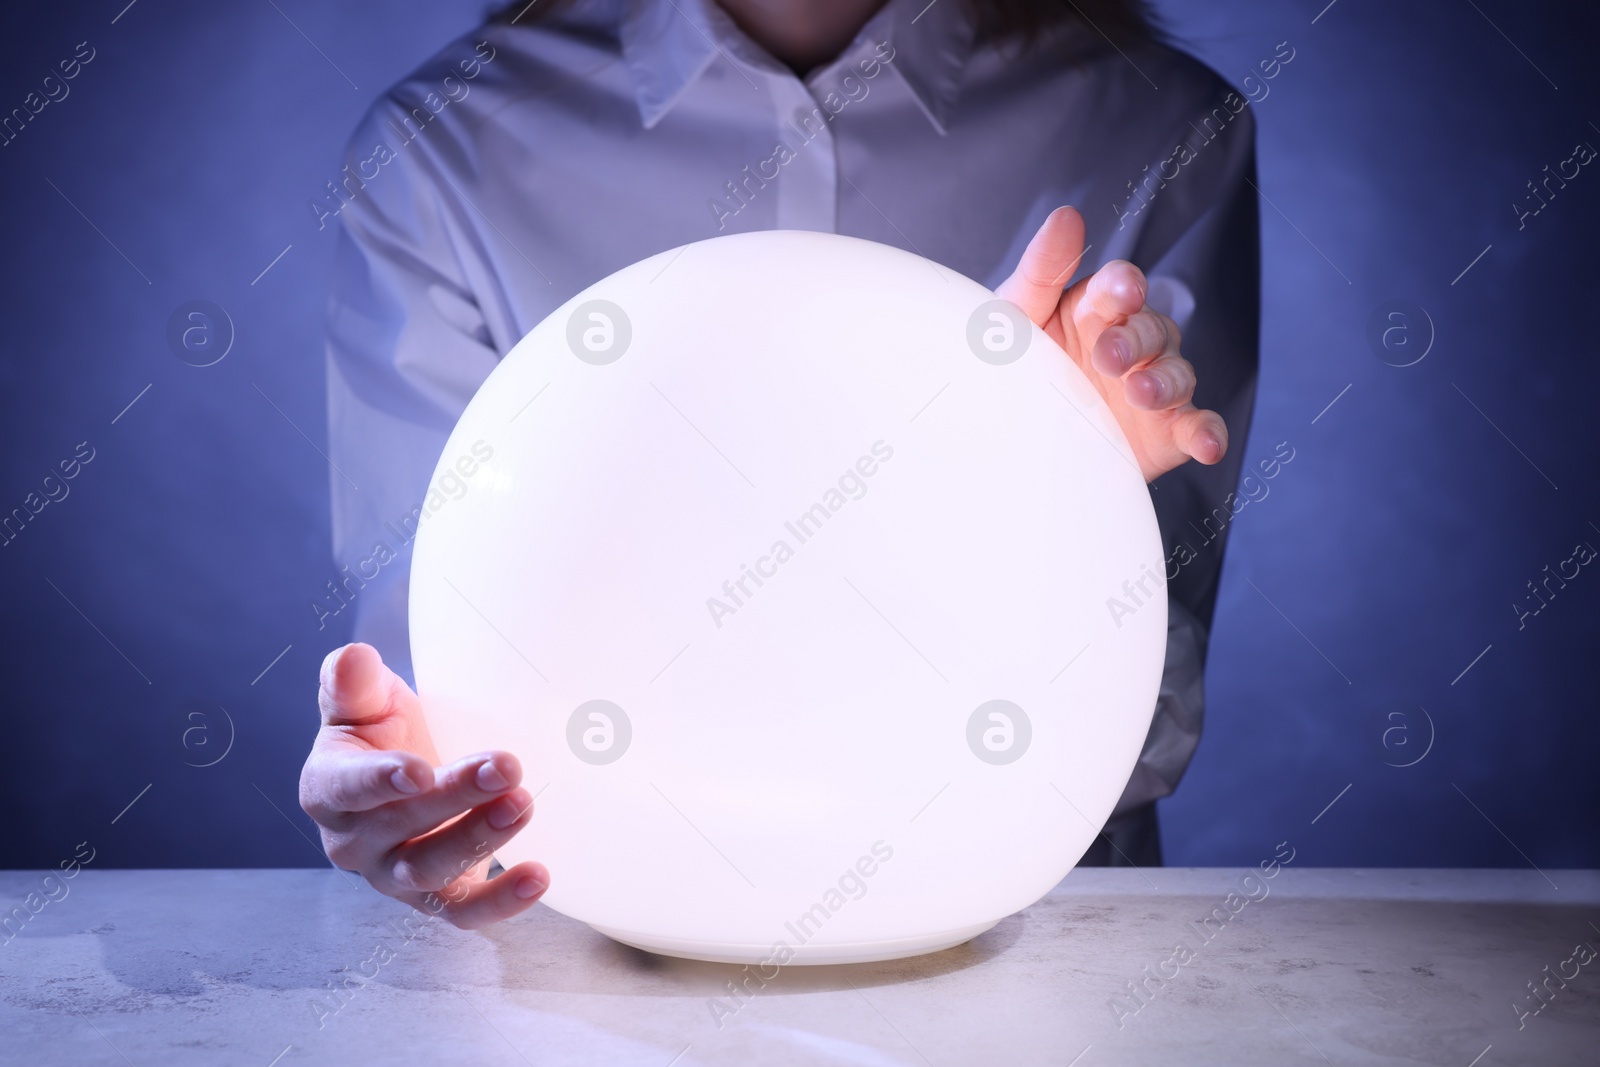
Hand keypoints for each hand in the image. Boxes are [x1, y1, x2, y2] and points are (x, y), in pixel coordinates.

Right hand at [298, 642, 548, 927]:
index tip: (419, 769)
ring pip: (431, 870)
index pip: (348, 788)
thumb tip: (355, 657)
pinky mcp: (439, 899)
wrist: (409, 778)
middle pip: (402, 826)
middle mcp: (355, 842)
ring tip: (523, 804)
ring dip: (480, 839)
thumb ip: (354, 682)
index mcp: (329, 789)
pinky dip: (501, 903)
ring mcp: (395, 876)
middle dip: (455, 797)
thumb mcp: (367, 702)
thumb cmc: (382, 735)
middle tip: (506, 767)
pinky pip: (464, 913)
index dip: (381, 781)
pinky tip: (537, 878)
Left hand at [995, 205, 1227, 482]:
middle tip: (1108, 356)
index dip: (1123, 286)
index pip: (1119, 287)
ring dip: (1165, 382)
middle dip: (1134, 340)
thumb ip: (1041, 270)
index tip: (1122, 290)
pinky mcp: (1165, 431)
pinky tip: (1208, 445)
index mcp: (1096, 308)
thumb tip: (1066, 216)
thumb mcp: (1015, 318)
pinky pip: (1196, 427)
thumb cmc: (1015, 365)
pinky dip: (1207, 434)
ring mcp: (1152, 386)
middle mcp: (1133, 342)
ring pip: (1177, 374)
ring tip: (1141, 394)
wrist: (1006, 438)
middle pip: (1150, 329)